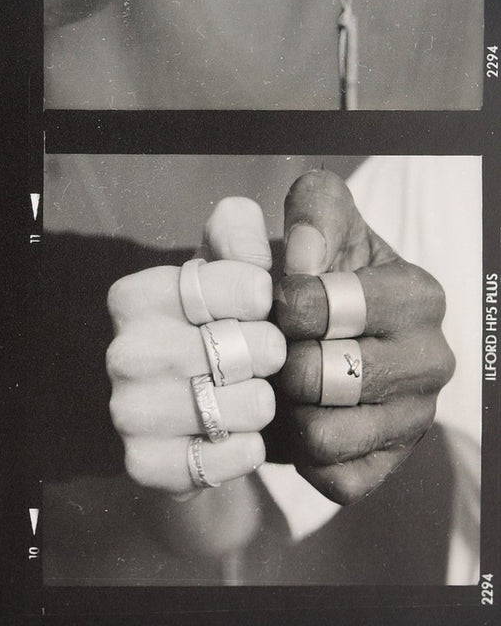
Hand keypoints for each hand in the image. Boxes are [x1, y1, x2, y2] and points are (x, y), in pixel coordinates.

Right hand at [106, 257, 284, 496]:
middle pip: (245, 348)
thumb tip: (248, 241)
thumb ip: (237, 232)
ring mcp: (128, 410)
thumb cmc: (214, 325)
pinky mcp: (144, 463)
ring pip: (244, 407)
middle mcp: (123, 350)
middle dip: (269, 353)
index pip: (232, 285)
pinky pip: (228, 459)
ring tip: (244, 395)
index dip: (262, 298)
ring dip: (261, 404)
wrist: (191, 410)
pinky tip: (232, 434)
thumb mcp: (224, 268)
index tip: (256, 306)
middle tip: (256, 356)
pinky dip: (245, 450)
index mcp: (135, 294)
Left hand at [272, 169, 454, 503]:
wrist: (296, 325)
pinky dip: (296, 456)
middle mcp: (430, 359)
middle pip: (319, 376)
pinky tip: (288, 419)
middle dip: (274, 361)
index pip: (321, 307)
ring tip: (269, 383)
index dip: (277, 304)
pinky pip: (333, 478)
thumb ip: (309, 214)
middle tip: (262, 348)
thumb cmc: (302, 268)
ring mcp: (415, 418)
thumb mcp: (308, 222)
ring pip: (323, 435)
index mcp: (415, 293)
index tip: (270, 300)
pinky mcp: (390, 464)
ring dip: (279, 411)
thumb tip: (305, 260)